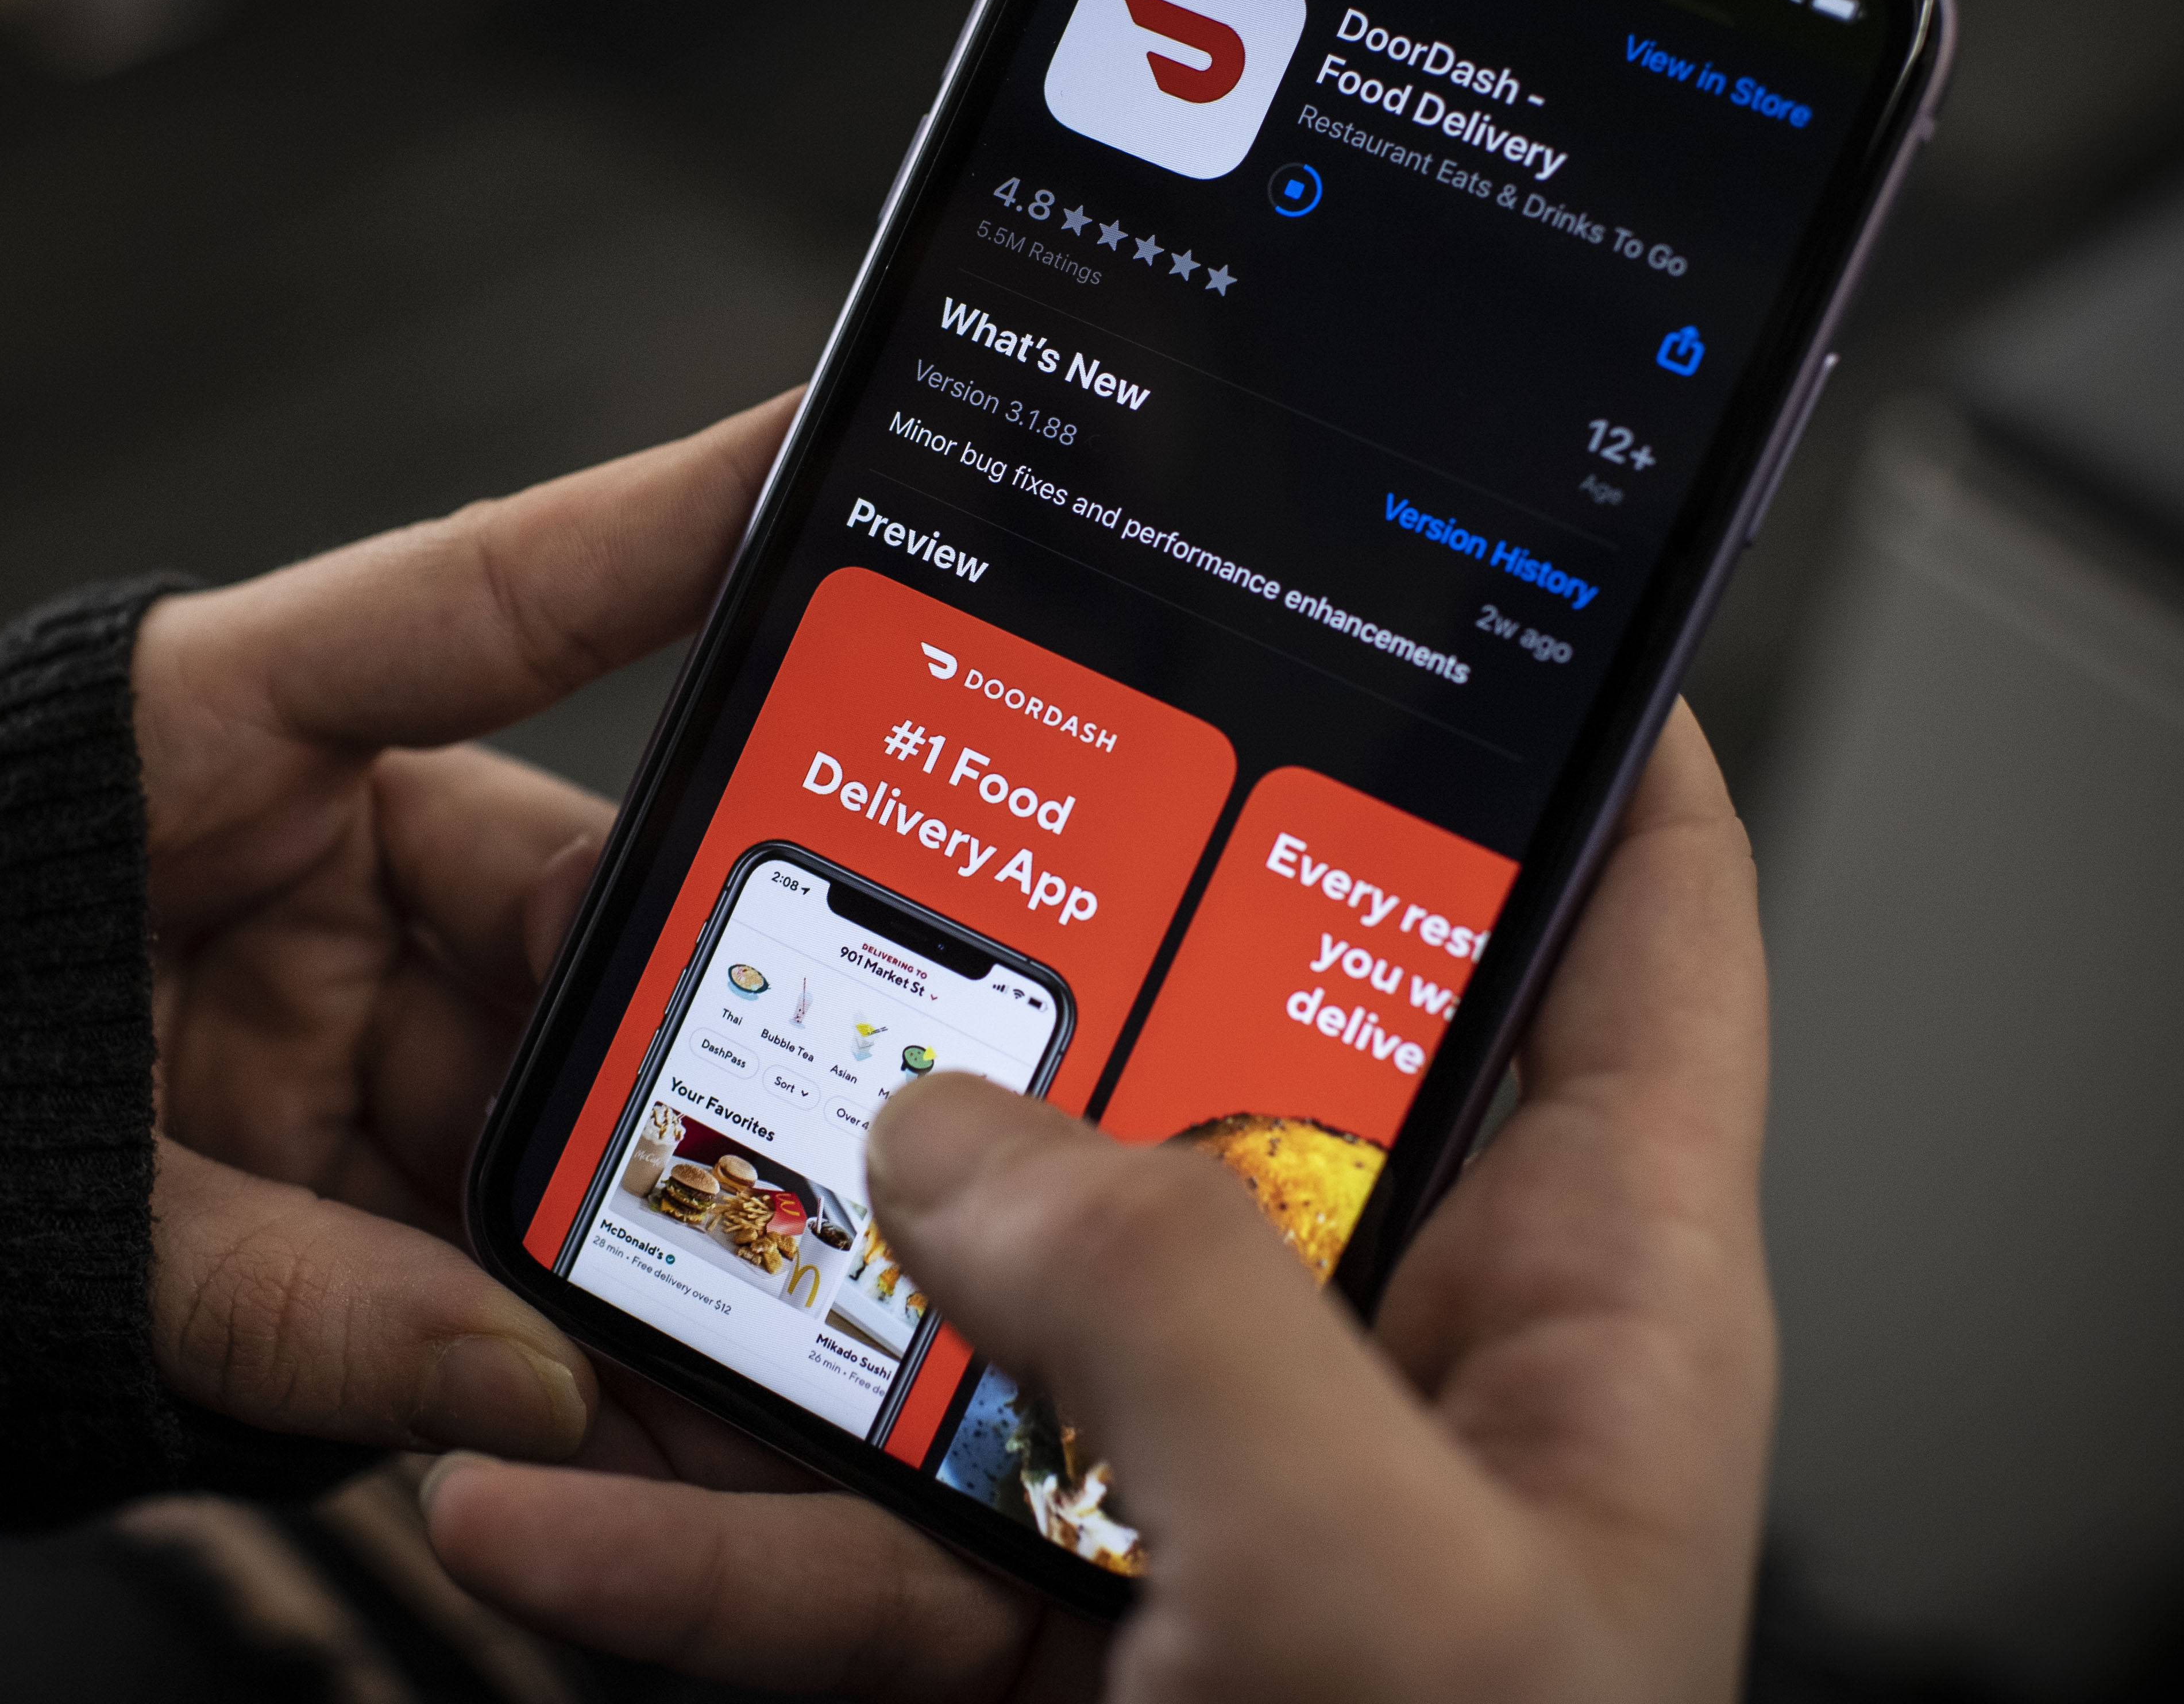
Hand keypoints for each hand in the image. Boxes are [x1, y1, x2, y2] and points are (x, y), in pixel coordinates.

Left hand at [127, 394, 795, 1461]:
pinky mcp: (329, 1123)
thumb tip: (538, 1396)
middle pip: (554, 893)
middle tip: (813, 1097)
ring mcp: (320, 987)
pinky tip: (629, 1360)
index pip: (470, 603)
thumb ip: (284, 1304)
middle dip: (677, 1010)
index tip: (814, 446)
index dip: (657, 523)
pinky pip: (483, 1187)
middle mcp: (294, 841)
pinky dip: (549, 1279)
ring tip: (732, 1289)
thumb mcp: (35, 1198)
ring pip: (543, 1064)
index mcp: (197, 733)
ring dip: (629, 1184)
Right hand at [421, 703, 1773, 1703]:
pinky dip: (707, 1527)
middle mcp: (1402, 1379)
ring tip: (629, 1164)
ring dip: (806, 1262)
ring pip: (997, 1314)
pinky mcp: (1066, 1651)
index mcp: (1583, 1307)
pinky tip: (557, 1491)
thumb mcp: (1369, 1587)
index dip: (1542, 742)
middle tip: (876, 838)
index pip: (1626, 933)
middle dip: (1043, 980)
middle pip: (1228, 1080)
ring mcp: (1217, 1517)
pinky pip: (869, 1546)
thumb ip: (1169, 1307)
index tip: (1396, 586)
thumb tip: (950, 1129)